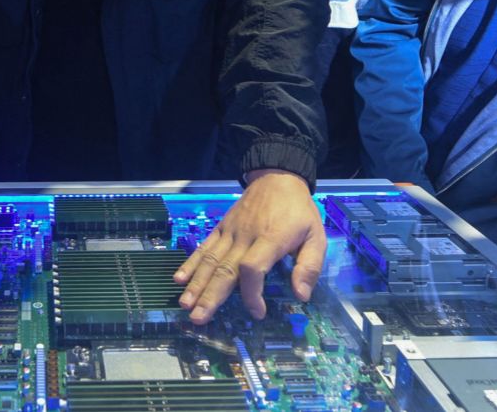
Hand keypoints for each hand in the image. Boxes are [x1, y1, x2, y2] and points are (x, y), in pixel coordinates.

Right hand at [175, 169, 326, 322]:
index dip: (252, 294)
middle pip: (225, 269)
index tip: (257, 313)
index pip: (253, 268)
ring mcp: (230, 232)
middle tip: (198, 318)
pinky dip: (191, 263)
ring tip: (185, 305)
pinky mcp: (221, 228)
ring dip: (197, 284)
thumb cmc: (298, 212)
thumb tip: (301, 296)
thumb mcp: (317, 236)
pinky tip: (179, 279)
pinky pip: (205, 247)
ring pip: (211, 260)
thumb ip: (309, 266)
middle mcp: (245, 237)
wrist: (277, 179)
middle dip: (210, 295)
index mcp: (271, 239)